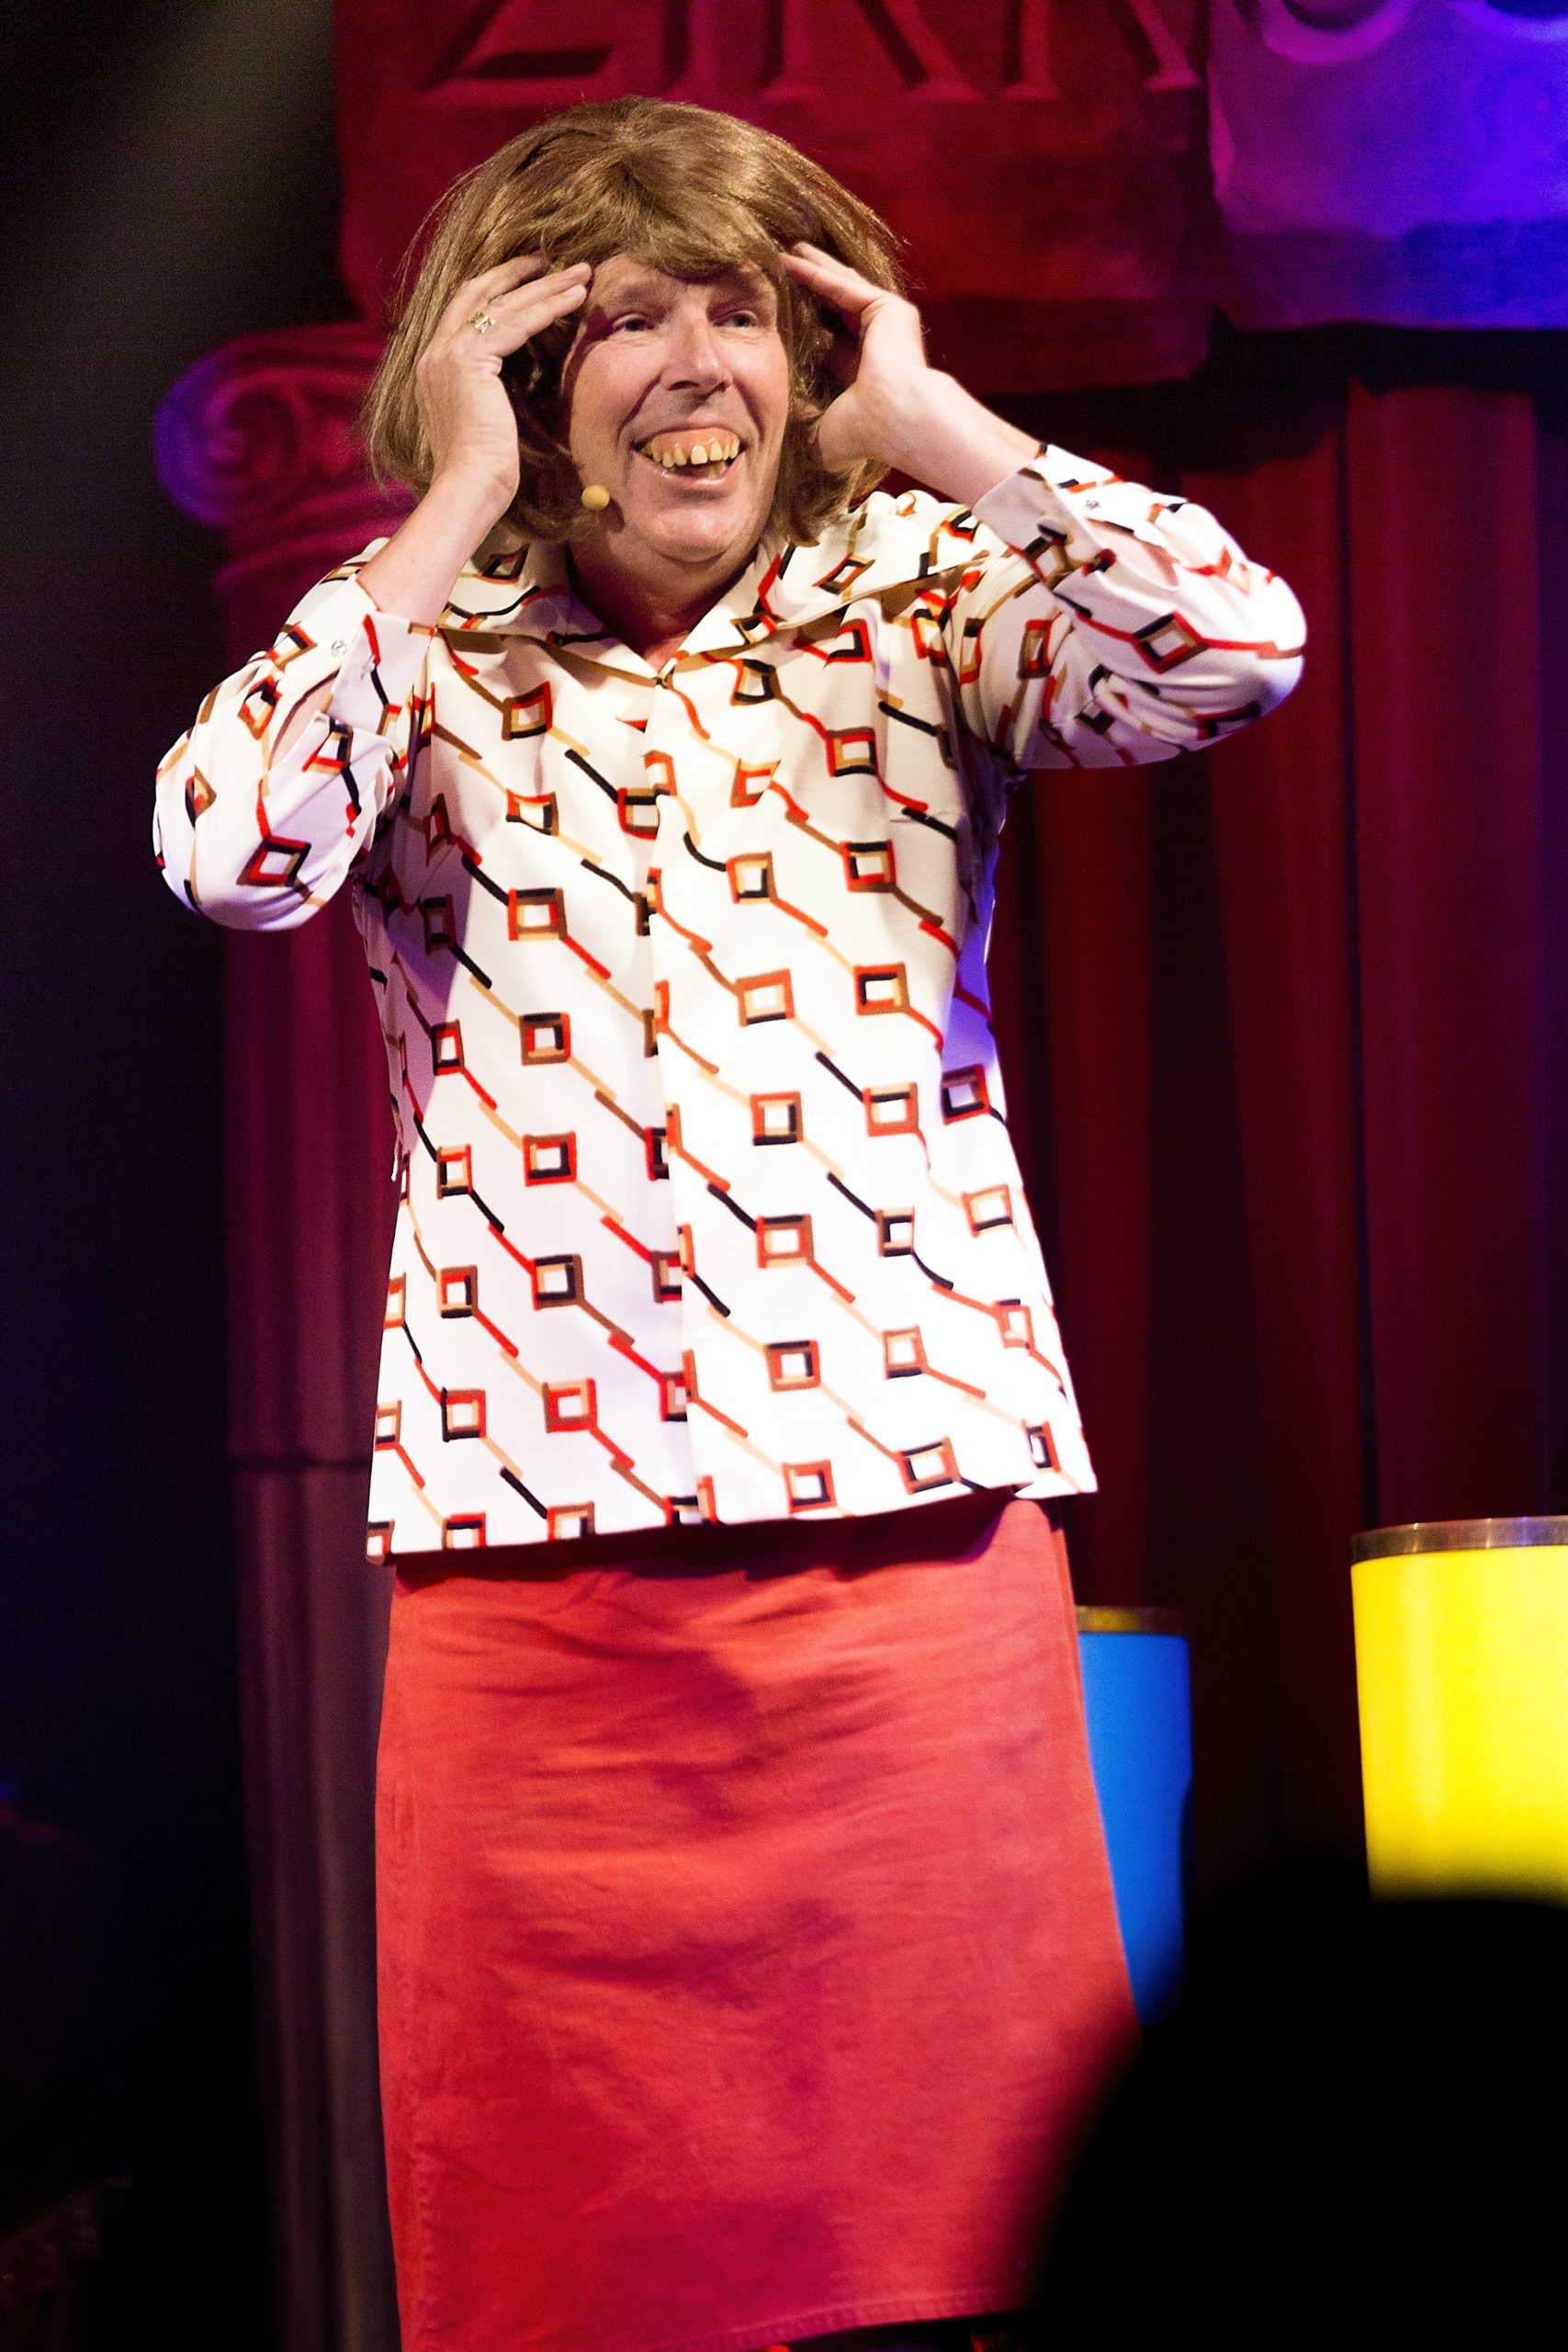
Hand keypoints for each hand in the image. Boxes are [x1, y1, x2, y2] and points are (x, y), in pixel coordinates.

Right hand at [414, 255, 591, 517]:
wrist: (466, 489)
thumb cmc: (481, 471)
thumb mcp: (484, 421)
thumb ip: (487, 392)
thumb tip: (508, 385)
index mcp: (433, 365)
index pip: (464, 310)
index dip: (496, 288)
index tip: (528, 278)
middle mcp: (435, 352)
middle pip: (478, 293)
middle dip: (517, 273)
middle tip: (551, 261)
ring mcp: (448, 353)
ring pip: (504, 304)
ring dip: (546, 286)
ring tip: (580, 274)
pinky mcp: (469, 361)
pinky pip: (517, 323)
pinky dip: (549, 307)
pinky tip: (576, 298)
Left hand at [780, 245, 933, 474]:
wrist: (896, 420)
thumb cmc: (863, 434)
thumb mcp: (819, 428)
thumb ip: (798, 417)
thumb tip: (769, 415)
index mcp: (860, 372)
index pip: (828, 339)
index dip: (804, 322)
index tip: (777, 310)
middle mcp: (874, 344)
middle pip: (835, 306)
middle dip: (810, 285)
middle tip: (783, 266)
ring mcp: (885, 323)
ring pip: (840, 288)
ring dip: (814, 268)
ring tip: (788, 251)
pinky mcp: (888, 308)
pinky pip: (843, 285)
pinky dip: (816, 272)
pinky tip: (791, 259)